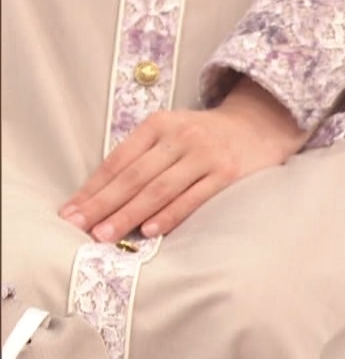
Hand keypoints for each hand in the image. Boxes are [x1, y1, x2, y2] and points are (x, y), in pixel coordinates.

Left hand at [59, 77, 310, 241]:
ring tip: (105, 234)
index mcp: (159, 124)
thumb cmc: (207, 136)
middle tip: (79, 228)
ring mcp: (205, 154)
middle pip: (134, 176)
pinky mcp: (228, 172)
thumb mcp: (172, 132)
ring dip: (129, 214)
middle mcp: (181, 136)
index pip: (118, 161)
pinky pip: (193, 197)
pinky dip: (170, 214)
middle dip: (103, 205)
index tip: (71, 212)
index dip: (93, 188)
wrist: (260, 125)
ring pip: (159, 188)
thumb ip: (144, 156)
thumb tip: (103, 196)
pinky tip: (151, 230)